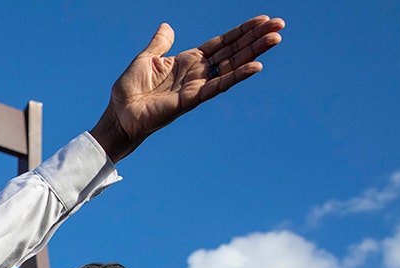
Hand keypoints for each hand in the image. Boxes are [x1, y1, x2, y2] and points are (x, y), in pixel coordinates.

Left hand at [90, 15, 284, 161]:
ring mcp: (197, 86)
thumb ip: (160, 43)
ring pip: (231, 66)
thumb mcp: (146, 59)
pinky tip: (256, 66)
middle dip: (255, 39)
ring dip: (254, 53)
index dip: (241, 32)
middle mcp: (197, 73)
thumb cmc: (129, 90)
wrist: (119, 114)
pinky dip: (236, 76)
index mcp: (187, 61)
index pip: (221, 43)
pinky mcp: (192, 99)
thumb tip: (167, 26)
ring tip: (275, 39)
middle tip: (280, 26)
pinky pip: (218, 86)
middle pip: (232, 52)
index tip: (263, 21)